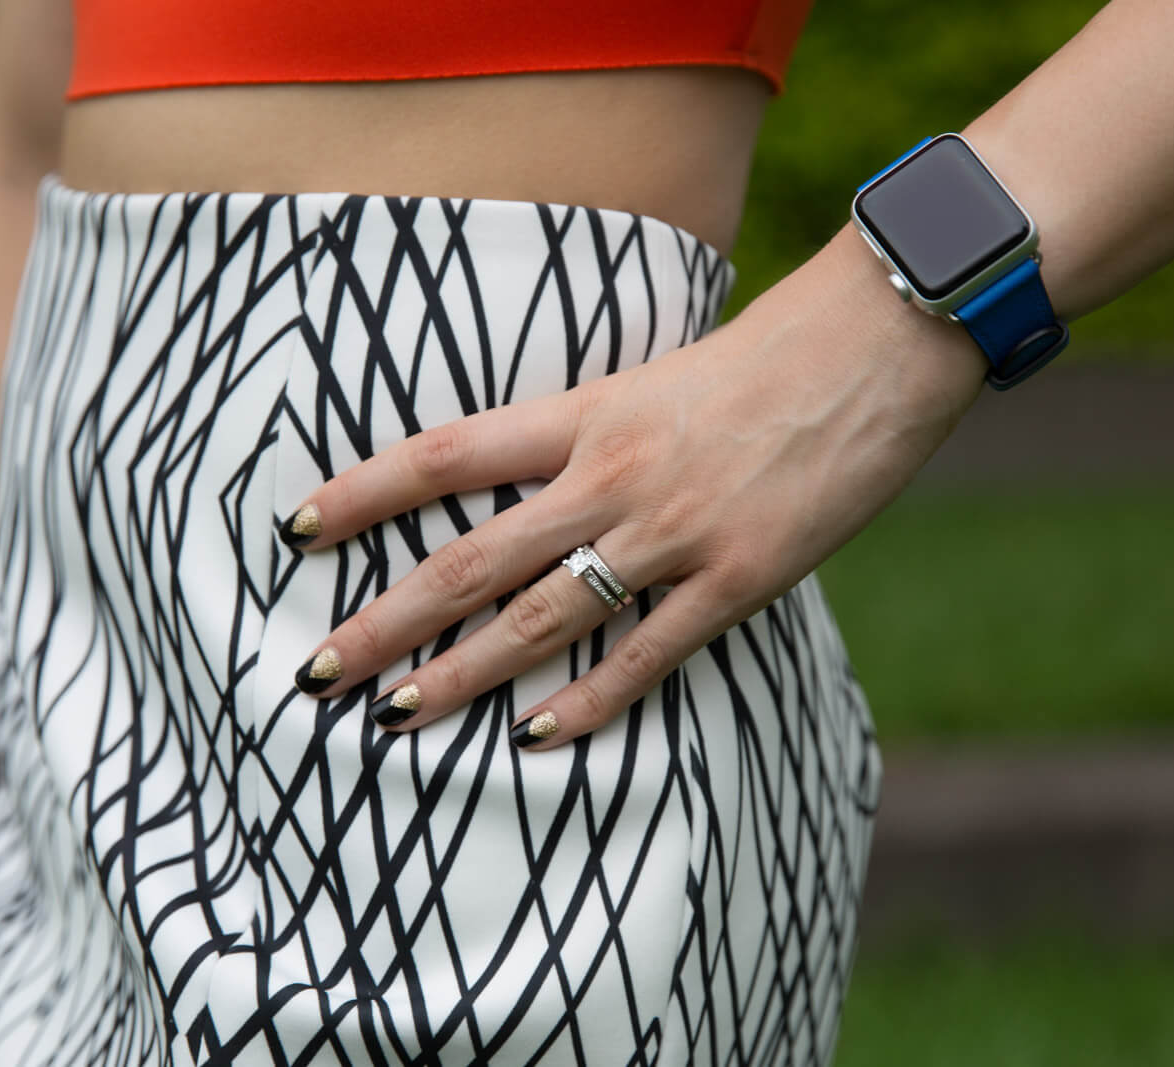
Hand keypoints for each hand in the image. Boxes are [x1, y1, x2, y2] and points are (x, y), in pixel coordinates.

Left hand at [284, 229, 984, 748]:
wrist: (878, 344)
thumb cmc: (764, 354)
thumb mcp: (654, 376)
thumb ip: (587, 431)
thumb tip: (530, 480)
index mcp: (584, 412)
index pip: (444, 455)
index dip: (361, 494)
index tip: (295, 531)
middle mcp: (610, 474)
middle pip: (468, 558)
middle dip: (382, 620)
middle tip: (312, 669)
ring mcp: (673, 531)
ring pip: (539, 619)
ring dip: (459, 673)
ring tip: (392, 716)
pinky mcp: (739, 577)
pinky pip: (646, 653)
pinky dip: (589, 702)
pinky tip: (535, 737)